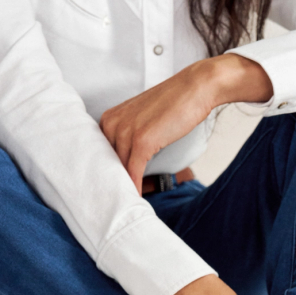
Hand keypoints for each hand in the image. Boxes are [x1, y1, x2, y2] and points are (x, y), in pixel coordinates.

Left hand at [100, 54, 272, 193]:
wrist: (195, 88)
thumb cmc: (173, 104)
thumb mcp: (142, 120)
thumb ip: (129, 138)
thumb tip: (125, 165)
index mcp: (109, 118)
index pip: (100, 154)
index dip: (105, 173)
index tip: (108, 190)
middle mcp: (112, 123)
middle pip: (107, 164)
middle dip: (112, 183)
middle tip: (114, 204)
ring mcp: (125, 131)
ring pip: (119, 170)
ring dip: (124, 188)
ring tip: (127, 206)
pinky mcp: (141, 140)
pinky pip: (133, 171)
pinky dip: (135, 187)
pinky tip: (137, 199)